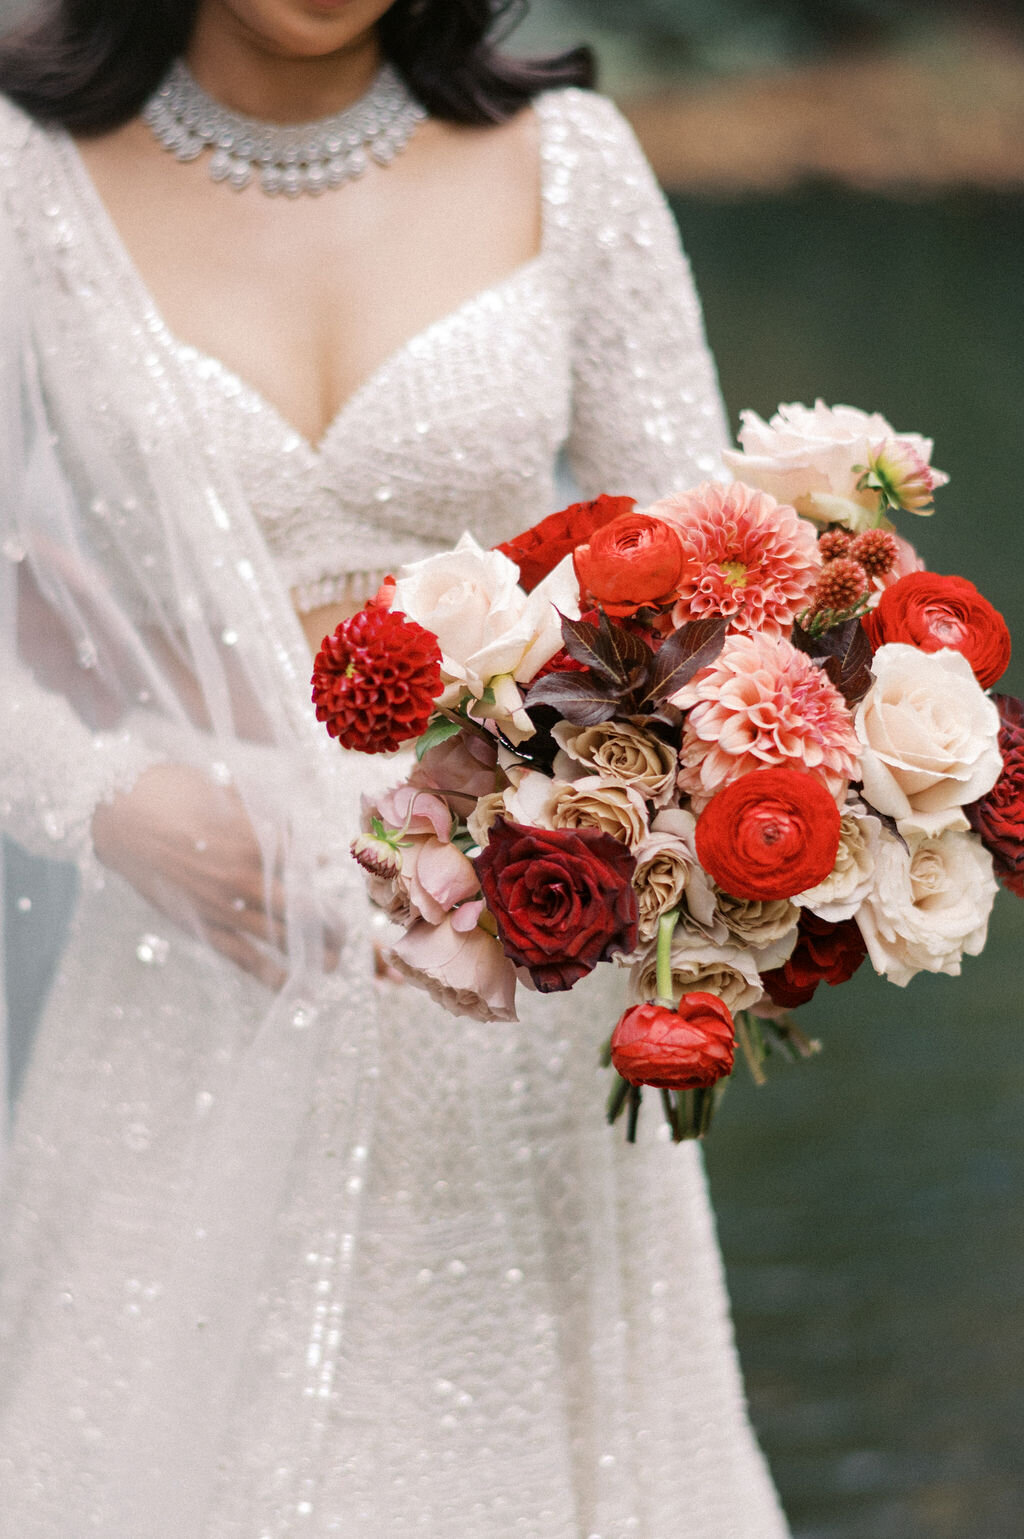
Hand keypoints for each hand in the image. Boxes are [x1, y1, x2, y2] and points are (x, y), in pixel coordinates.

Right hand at [92, 762, 338, 988]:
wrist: (118, 813)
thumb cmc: (177, 793)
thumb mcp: (234, 795)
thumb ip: (278, 823)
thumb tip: (315, 851)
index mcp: (258, 840)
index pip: (308, 872)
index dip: (325, 885)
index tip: (338, 896)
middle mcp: (245, 877)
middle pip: (303, 910)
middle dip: (328, 927)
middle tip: (344, 936)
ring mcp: (222, 904)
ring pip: (278, 937)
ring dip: (310, 955)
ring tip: (331, 966)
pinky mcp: (199, 924)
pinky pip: (240, 956)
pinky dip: (268, 974)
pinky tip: (290, 988)